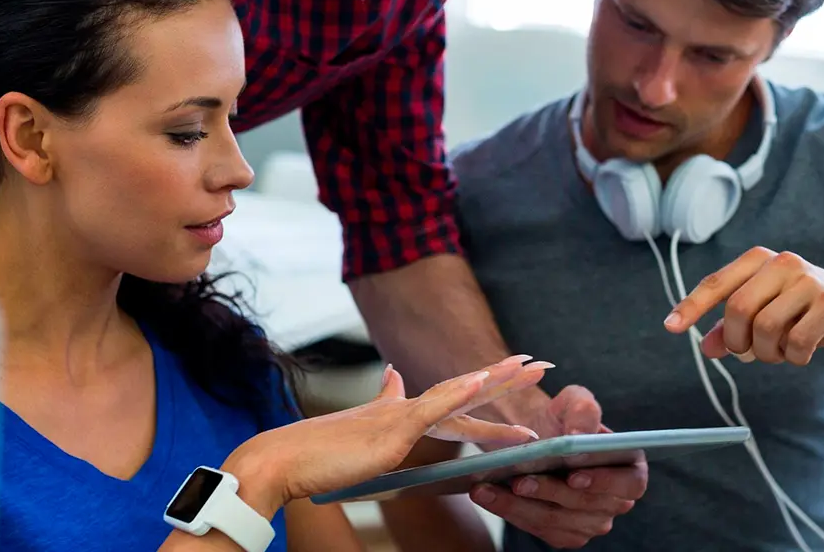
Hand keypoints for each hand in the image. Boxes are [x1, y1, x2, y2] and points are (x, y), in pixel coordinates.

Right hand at [222, 356, 547, 513]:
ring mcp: (400, 418)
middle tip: (541, 363)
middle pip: (466, 390)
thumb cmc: (317, 454)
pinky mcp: (391, 430)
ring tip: (528, 368)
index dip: (486, 384)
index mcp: (401, 412)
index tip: (513, 369)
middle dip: (505, 377)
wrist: (282, 460)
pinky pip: (433, 408)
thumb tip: (394, 376)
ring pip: (458, 394)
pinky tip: (482, 381)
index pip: (454, 397)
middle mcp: (405, 408)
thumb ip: (382, 402)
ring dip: (495, 380)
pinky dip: (459, 393)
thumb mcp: (360, 428)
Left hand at [469, 385, 647, 547]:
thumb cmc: (562, 418)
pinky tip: (487, 495)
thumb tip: (582, 435)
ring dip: (520, 506)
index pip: (630, 483)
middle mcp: (615, 501)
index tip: (574, 475)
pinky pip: (537, 528)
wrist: (535, 434)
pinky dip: (510, 512)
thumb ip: (584, 410)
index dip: (606, 483)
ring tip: (488, 489)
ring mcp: (590, 522)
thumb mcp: (575, 400)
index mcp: (629, 468)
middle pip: (586, 507)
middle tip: (519, 481)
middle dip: (550, 493)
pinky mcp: (562, 533)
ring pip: (556, 521)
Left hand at [663, 247, 823, 363]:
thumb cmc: (810, 314)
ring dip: (768, 353)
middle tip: (750, 353)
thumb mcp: (770, 317)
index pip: (718, 283)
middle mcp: (784, 263)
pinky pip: (796, 343)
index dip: (692, 306)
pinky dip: (794, 358)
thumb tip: (707, 348)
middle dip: (739, 341)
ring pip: (765, 329)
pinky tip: (805, 352)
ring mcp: (809, 281)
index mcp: (762, 260)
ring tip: (782, 351)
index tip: (670, 327)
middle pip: (738, 310)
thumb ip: (736, 329)